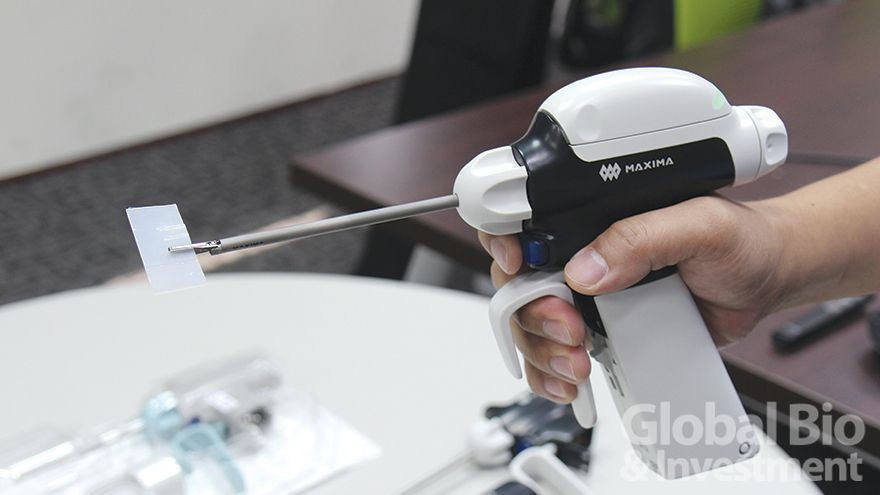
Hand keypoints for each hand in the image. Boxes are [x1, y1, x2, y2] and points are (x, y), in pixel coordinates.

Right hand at [479, 195, 789, 403]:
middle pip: (517, 285)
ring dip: (542, 351)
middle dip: (532, 315)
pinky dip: (552, 376)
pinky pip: (555, 357)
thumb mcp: (697, 225)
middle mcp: (581, 256)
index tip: (517, 265)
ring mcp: (588, 298)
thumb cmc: (737, 240)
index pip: (523, 222)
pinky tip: (572, 384)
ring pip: (531, 327)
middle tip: (569, 329)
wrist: (764, 278)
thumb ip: (641, 238)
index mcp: (592, 220)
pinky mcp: (601, 333)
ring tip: (578, 362)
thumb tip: (586, 268)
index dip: (504, 243)